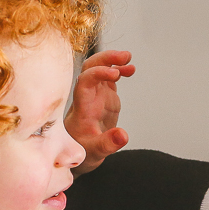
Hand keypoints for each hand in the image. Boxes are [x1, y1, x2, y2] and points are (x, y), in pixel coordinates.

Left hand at [65, 50, 134, 172]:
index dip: (98, 74)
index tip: (115, 73)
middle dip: (106, 58)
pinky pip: (108, 77)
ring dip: (112, 60)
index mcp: (82, 107)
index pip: (85, 82)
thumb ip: (108, 144)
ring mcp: (95, 94)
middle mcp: (87, 96)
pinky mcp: (103, 97)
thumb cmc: (82, 151)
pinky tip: (130, 69)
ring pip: (98, 68)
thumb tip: (123, 135)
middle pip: (90, 67)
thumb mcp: (95, 152)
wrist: (78, 153)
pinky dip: (118, 70)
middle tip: (125, 57)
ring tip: (129, 60)